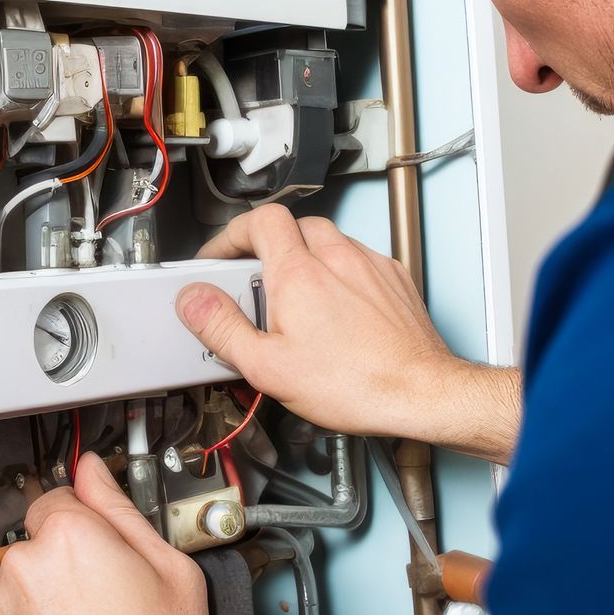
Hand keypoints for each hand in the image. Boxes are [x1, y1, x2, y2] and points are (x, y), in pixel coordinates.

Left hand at [0, 458, 249, 614]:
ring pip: (25, 579)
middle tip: (108, 597)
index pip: (63, 496)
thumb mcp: (172, 572)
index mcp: (72, 533)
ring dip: (47, 594)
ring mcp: (0, 602)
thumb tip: (95, 472)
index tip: (102, 544)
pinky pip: (7, 614)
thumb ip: (122, 509)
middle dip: (70, 561)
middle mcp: (26, 561)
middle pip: (43, 540)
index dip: (87, 521)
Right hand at [177, 206, 521, 459]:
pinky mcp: (395, 279)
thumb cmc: (356, 384)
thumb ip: (222, 328)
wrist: (421, 393)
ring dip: (306, 256)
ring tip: (296, 295)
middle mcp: (337, 258)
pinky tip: (337, 306)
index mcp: (299, 273)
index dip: (232, 234)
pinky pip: (359, 258)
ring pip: (329, 239)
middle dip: (268, 246)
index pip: (259, 221)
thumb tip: (192, 300)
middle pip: (293, 225)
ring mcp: (370, 265)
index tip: (220, 257)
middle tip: (254, 278)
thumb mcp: (267, 367)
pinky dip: (340, 271)